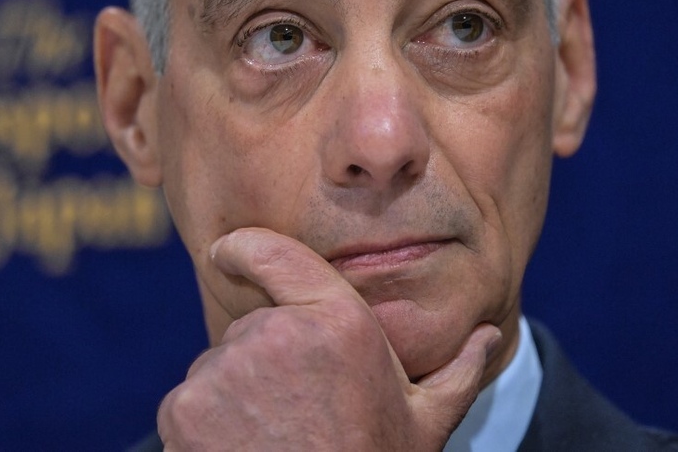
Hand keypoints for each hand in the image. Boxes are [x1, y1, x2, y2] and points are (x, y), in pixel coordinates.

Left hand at [156, 227, 500, 450]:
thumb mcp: (428, 423)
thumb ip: (459, 370)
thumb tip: (491, 335)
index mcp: (341, 322)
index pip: (276, 254)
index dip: (244, 246)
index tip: (227, 250)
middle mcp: (280, 332)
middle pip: (255, 325)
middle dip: (268, 359)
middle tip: (299, 411)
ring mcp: (227, 368)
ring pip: (220, 366)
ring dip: (236, 393)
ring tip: (275, 438)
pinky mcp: (185, 406)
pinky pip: (189, 400)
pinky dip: (204, 422)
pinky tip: (244, 450)